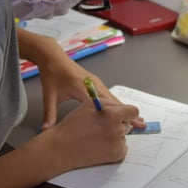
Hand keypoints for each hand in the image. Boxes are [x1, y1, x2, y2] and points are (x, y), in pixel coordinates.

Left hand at [16, 27, 144, 130]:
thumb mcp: (49, 95)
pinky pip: (109, 95)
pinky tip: (121, 112)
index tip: (128, 124)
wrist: (52, 56)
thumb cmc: (52, 74)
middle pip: (114, 101)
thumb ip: (49, 114)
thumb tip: (46, 131)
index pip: (104, 104)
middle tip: (141, 125)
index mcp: (83, 87)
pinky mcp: (95, 82)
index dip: (118, 115)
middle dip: (127, 113)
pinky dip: (117, 104)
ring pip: (113, 98)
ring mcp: (96, 82)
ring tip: (136, 120)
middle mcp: (94, 84)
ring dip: (124, 109)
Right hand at [42, 98, 139, 171]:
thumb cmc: (72, 126)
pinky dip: (113, 145)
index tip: (122, 113)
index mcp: (113, 116)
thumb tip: (121, 107)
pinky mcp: (116, 156)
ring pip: (123, 135)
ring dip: (115, 134)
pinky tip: (99, 144)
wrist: (62, 148)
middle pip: (127, 123)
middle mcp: (118, 131)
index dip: (126, 111)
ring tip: (97, 135)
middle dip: (118, 122)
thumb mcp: (89, 104)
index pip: (133, 111)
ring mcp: (118, 145)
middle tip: (101, 125)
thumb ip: (109, 103)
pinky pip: (121, 147)